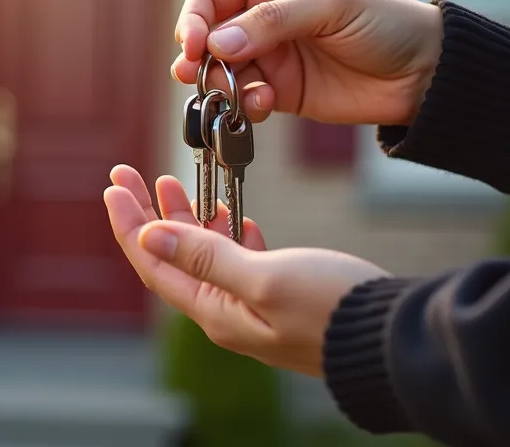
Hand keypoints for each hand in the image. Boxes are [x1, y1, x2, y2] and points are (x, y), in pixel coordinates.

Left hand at [105, 165, 389, 376]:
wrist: (395, 337)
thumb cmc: (335, 308)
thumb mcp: (265, 278)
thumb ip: (207, 257)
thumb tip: (150, 237)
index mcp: (216, 312)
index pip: (154, 264)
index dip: (129, 223)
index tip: (114, 185)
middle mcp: (228, 313)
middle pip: (172, 257)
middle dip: (148, 213)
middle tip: (129, 173)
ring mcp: (255, 307)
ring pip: (205, 256)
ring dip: (185, 218)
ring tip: (171, 181)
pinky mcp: (282, 299)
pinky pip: (240, 262)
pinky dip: (228, 234)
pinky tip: (229, 215)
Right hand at [173, 0, 443, 126]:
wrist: (424, 73)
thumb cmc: (386, 22)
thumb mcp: (331, 7)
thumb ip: (272, 21)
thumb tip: (217, 43)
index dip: (193, 21)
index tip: (193, 47)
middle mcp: (261, 16)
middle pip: (206, 38)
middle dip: (197, 59)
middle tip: (196, 77)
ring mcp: (268, 56)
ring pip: (218, 73)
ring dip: (220, 86)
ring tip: (237, 96)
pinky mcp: (279, 91)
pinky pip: (243, 99)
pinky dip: (243, 106)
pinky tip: (263, 105)